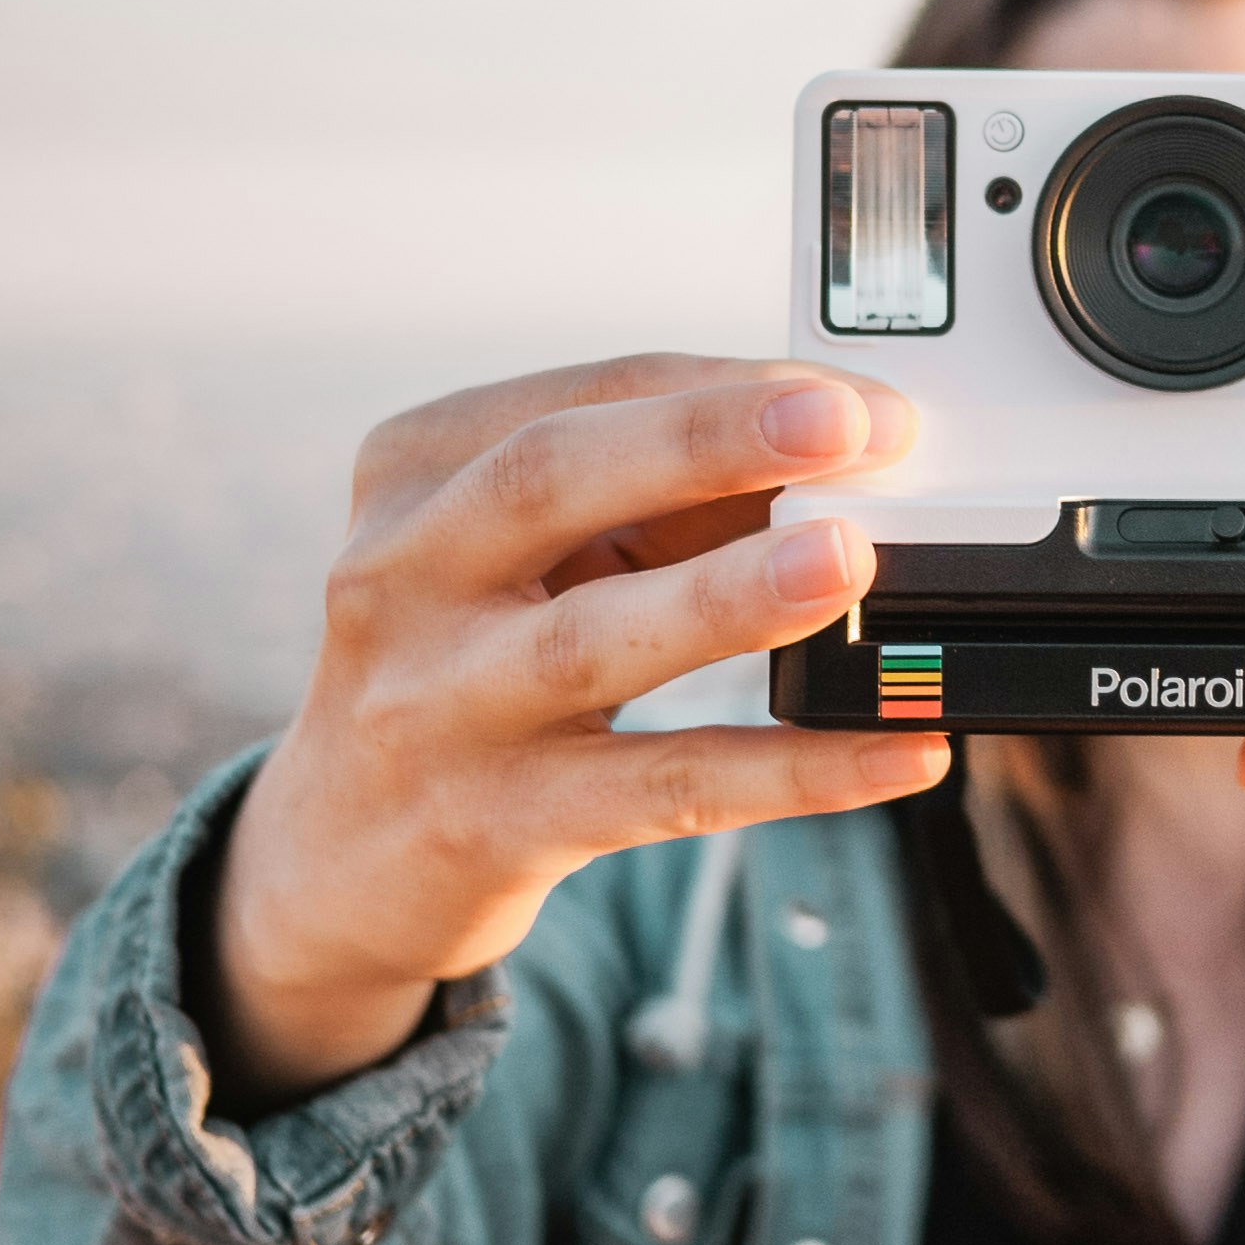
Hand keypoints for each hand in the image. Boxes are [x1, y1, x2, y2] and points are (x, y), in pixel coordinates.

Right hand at [212, 354, 944, 1101]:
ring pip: (589, 641)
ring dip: (729, 597)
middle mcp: (401, 574)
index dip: (732, 389)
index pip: (589, 397)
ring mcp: (434, 705)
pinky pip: (663, 792)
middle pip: (550, 478)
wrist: (343, 854)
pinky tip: (901, 754)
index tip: (862, 399)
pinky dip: (794, 771)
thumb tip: (854, 468)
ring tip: (850, 563)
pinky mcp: (488, 822)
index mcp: (418, 470)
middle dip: (704, 442)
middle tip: (847, 426)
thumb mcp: (529, 557)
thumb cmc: (472, 663)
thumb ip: (664, 504)